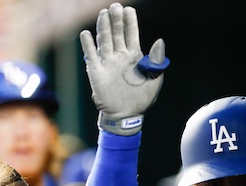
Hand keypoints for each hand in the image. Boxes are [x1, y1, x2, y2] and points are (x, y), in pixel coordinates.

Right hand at [80, 2, 168, 134]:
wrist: (127, 115)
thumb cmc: (142, 99)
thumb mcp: (154, 80)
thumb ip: (157, 61)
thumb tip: (159, 41)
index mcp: (135, 57)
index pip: (132, 35)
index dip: (130, 22)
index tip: (129, 10)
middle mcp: (120, 57)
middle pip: (117, 34)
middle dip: (116, 20)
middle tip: (115, 6)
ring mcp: (107, 63)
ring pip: (105, 41)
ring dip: (103, 27)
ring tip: (103, 14)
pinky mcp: (96, 72)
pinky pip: (91, 56)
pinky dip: (88, 45)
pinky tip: (86, 34)